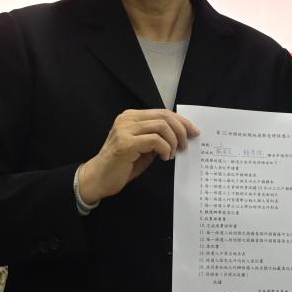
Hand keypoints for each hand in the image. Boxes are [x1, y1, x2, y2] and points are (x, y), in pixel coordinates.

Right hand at [78, 109, 198, 202]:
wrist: (98, 178)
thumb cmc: (121, 165)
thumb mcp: (142, 147)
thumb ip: (157, 138)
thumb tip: (181, 136)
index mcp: (131, 117)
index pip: (162, 112)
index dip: (181, 121)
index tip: (194, 131)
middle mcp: (127, 119)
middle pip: (164, 116)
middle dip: (181, 129)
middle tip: (186, 145)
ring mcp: (125, 130)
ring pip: (161, 126)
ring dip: (173, 141)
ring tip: (173, 154)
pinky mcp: (126, 143)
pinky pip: (155, 140)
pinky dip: (165, 149)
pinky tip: (165, 158)